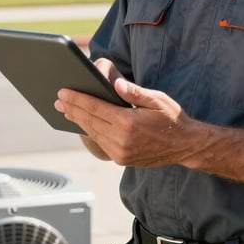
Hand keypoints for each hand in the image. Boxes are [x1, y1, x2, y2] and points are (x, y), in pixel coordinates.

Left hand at [54, 67, 198, 167]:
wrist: (185, 145)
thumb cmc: (172, 118)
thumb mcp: (157, 99)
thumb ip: (135, 92)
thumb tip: (115, 85)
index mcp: (128, 122)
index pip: (95, 107)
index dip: (77, 99)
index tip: (63, 92)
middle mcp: (121, 139)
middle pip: (89, 120)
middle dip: (72, 108)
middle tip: (58, 99)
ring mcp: (120, 152)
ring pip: (92, 133)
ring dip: (78, 120)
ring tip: (66, 109)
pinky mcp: (122, 159)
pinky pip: (100, 142)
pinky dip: (90, 131)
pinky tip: (84, 123)